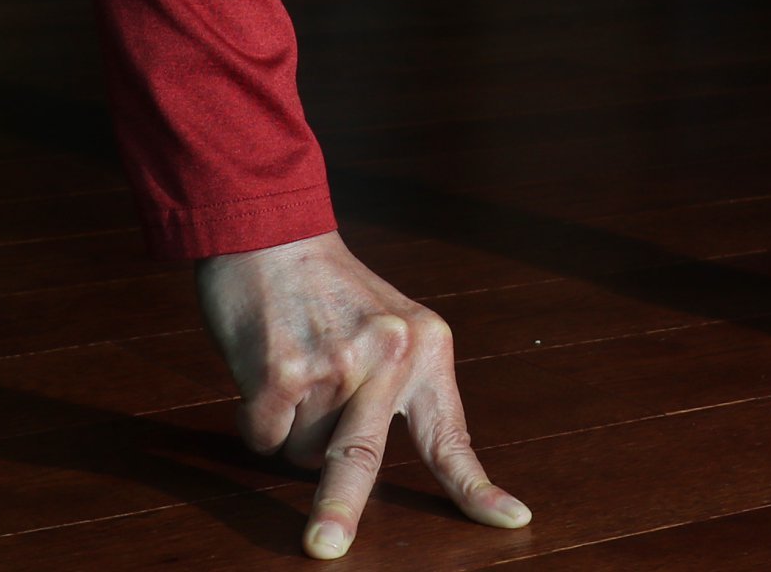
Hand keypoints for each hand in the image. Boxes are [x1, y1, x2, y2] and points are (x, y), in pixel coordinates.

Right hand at [196, 230, 531, 558]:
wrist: (272, 230)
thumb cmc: (326, 286)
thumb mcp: (387, 322)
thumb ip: (391, 384)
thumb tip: (360, 469)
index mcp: (425, 345)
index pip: (451, 434)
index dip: (477, 487)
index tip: (513, 521)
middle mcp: (388, 355)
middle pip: (363, 459)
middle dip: (343, 509)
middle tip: (326, 549)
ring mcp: (335, 364)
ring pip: (305, 450)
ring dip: (294, 425)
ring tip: (294, 361)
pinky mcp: (283, 371)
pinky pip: (265, 436)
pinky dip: (256, 418)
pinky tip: (263, 366)